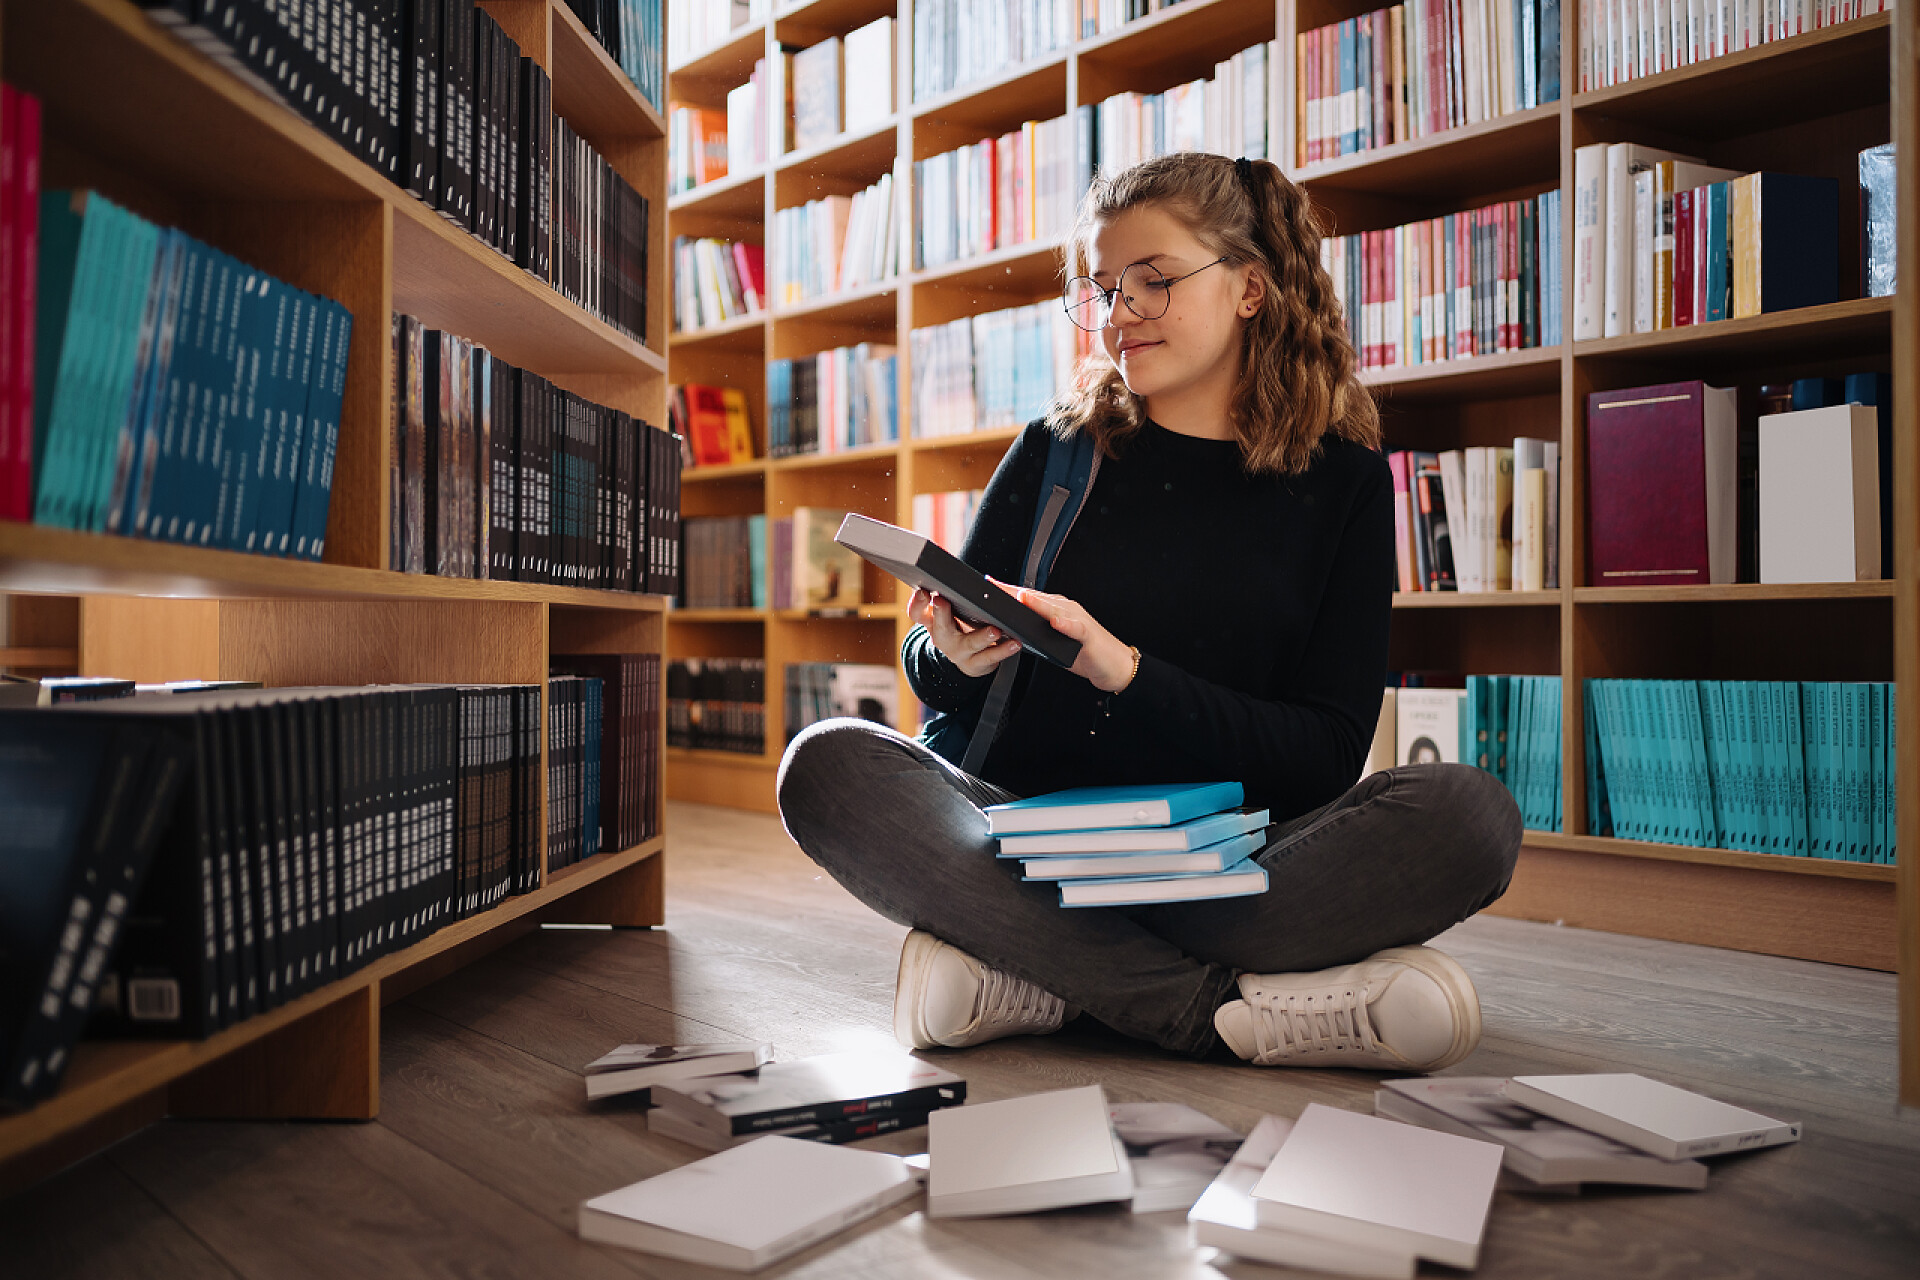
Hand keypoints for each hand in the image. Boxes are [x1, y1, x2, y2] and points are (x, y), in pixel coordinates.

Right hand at [911, 587, 1022, 677]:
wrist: (972, 660)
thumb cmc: (963, 628)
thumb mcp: (954, 610)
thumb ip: (961, 592)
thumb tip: (984, 578)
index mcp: (933, 621)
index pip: (917, 612)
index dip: (916, 602)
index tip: (923, 592)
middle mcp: (942, 637)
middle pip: (938, 627)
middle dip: (940, 613)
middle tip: (942, 601)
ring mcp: (958, 653)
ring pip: (968, 644)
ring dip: (981, 636)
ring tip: (995, 630)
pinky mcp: (975, 664)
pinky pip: (990, 657)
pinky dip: (1003, 650)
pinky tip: (1014, 643)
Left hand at [1000, 581, 1137, 692]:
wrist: (1114, 665)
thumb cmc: (1086, 652)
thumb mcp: (1054, 642)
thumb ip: (1037, 632)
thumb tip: (1013, 631)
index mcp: (1056, 610)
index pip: (1028, 598)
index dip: (1008, 592)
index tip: (989, 586)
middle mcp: (1066, 610)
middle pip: (1037, 598)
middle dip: (1015, 593)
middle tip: (995, 587)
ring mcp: (1078, 620)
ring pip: (1054, 609)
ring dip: (1038, 603)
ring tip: (1021, 598)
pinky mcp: (1088, 635)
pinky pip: (1076, 628)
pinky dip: (1065, 624)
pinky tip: (1055, 621)